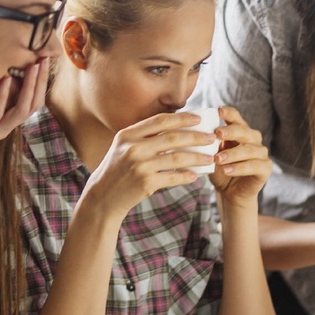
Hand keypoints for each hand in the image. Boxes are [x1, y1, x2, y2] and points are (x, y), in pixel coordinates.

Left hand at [0, 58, 48, 162]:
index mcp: (5, 121)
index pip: (32, 102)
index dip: (41, 83)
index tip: (43, 60)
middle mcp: (4, 128)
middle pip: (33, 106)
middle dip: (41, 82)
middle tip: (45, 60)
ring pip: (21, 111)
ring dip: (29, 87)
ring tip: (33, 67)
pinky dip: (3, 96)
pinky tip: (5, 79)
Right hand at [80, 112, 216, 218]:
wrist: (103, 196)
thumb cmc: (118, 170)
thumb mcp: (124, 147)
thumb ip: (144, 136)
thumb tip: (175, 128)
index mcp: (128, 135)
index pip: (160, 121)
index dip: (182, 118)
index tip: (199, 119)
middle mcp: (133, 148)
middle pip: (172, 138)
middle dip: (196, 137)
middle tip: (211, 138)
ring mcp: (139, 165)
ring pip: (177, 158)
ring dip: (196, 158)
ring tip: (210, 158)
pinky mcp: (145, 183)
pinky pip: (172, 178)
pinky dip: (186, 176)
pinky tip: (195, 176)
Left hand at [207, 106, 270, 202]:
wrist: (229, 192)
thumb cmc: (219, 170)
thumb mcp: (211, 156)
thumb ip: (209, 145)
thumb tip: (199, 133)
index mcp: (239, 132)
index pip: (236, 118)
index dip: (229, 113)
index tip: (219, 110)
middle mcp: (253, 139)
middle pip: (245, 131)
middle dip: (231, 131)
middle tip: (217, 134)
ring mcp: (261, 153)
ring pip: (249, 149)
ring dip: (232, 154)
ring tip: (218, 159)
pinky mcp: (266, 168)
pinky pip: (254, 165)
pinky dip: (239, 168)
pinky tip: (227, 170)